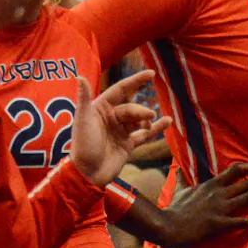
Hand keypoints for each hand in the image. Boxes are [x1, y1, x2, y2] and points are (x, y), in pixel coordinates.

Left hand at [70, 71, 172, 187]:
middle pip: (131, 108)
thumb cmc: (83, 145)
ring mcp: (120, 131)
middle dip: (140, 111)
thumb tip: (79, 76)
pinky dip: (157, 128)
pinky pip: (145, 134)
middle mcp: (111, 118)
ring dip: (147, 120)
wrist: (88, 174)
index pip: (121, 90)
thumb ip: (84, 98)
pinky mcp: (128, 145)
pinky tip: (168, 121)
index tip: (152, 74)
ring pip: (139, 120)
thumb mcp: (83, 120)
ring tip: (149, 125)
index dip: (135, 81)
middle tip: (147, 117)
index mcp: (100, 108)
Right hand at [159, 162, 247, 245]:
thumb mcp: (180, 191)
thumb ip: (182, 179)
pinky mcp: (219, 223)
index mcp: (211, 185)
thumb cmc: (174, 210)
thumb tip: (177, 168)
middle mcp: (218, 193)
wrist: (166, 227)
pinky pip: (241, 221)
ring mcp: (219, 208)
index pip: (236, 170)